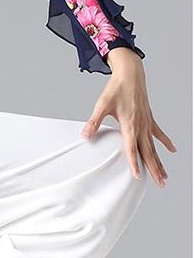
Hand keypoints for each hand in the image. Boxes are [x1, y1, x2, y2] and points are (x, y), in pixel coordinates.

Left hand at [80, 48, 176, 187]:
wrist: (130, 74)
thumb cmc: (116, 88)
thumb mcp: (102, 104)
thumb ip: (94, 122)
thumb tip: (85, 135)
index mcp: (129, 123)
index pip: (132, 148)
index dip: (135, 163)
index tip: (138, 177)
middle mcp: (141, 125)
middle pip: (148, 151)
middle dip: (154, 169)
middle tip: (160, 183)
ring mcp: (147, 122)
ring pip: (154, 146)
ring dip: (160, 161)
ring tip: (164, 176)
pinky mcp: (149, 117)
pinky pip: (159, 133)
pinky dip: (165, 142)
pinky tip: (172, 150)